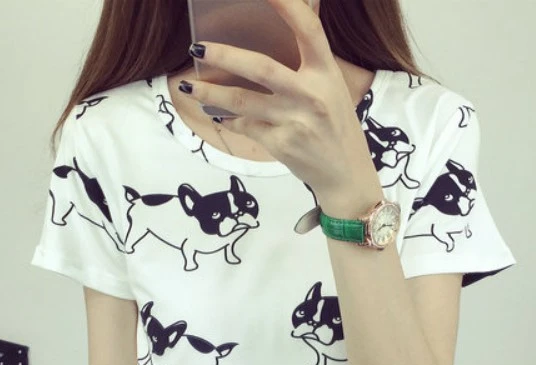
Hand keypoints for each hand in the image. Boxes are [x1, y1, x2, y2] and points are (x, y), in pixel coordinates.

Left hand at [182, 0, 376, 198]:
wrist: (346, 175)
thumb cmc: (337, 128)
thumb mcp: (333, 90)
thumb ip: (309, 64)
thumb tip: (277, 36)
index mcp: (327, 73)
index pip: (308, 29)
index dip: (286, 4)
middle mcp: (311, 94)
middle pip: (260, 67)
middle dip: (223, 56)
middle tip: (196, 48)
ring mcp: (295, 121)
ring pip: (242, 101)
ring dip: (210, 93)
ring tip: (189, 87)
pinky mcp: (282, 144)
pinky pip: (246, 126)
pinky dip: (229, 119)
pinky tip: (218, 115)